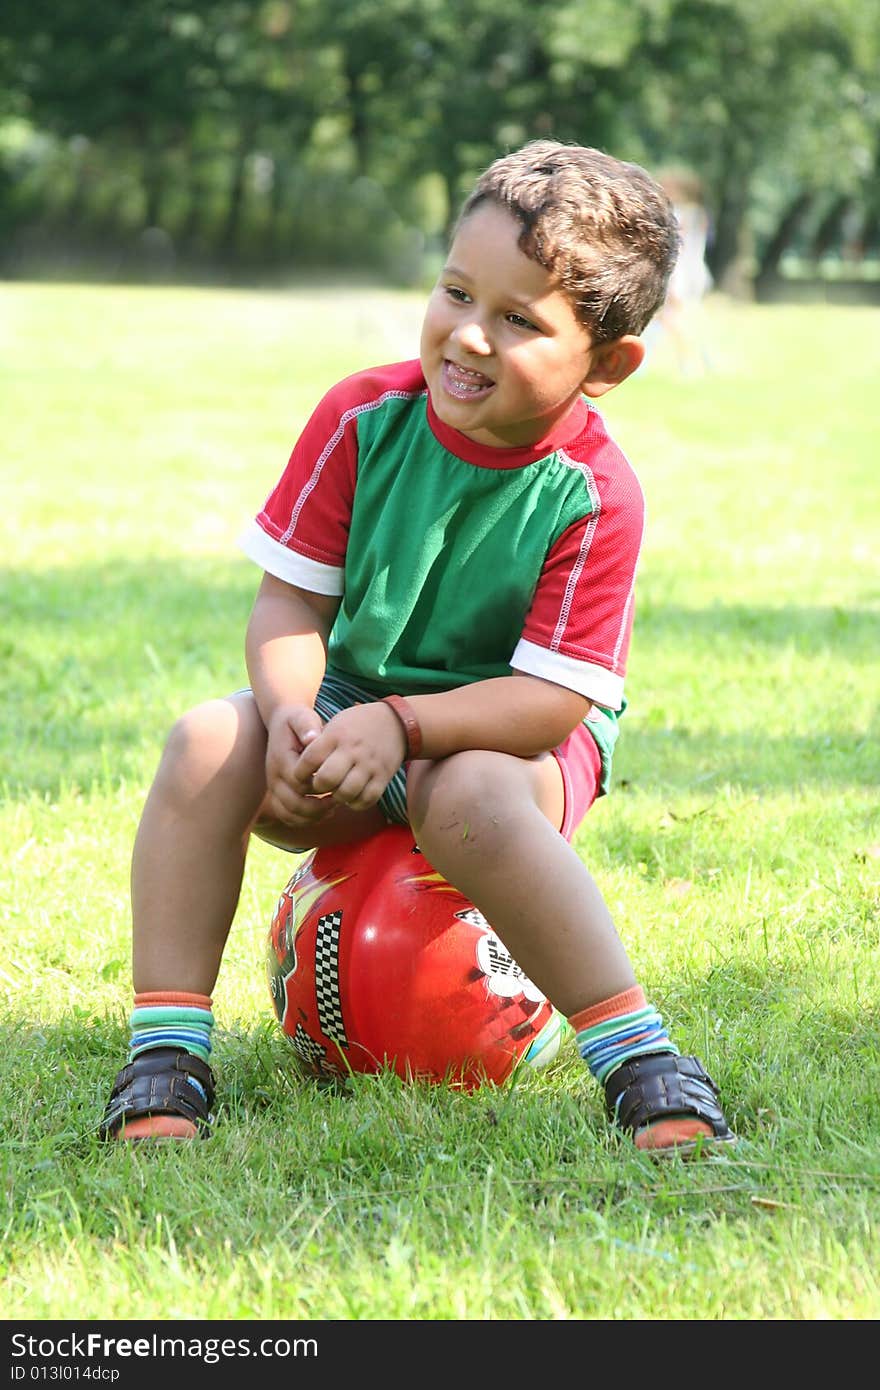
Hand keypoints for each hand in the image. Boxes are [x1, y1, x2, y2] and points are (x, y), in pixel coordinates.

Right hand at [264, 703, 336, 825]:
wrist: (281, 723)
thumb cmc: (296, 720)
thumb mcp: (302, 716)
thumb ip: (307, 726)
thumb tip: (312, 738)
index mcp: (281, 760)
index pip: (299, 782)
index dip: (319, 787)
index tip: (338, 783)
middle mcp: (273, 776)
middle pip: (293, 803)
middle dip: (317, 806)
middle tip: (338, 801)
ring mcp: (273, 787)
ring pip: (288, 813)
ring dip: (312, 816)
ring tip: (332, 808)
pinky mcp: (277, 793)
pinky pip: (287, 815)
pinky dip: (304, 819)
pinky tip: (324, 812)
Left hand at [291, 701, 407, 811]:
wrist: (396, 722)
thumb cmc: (357, 725)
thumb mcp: (336, 724)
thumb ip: (318, 743)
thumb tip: (300, 766)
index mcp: (336, 736)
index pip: (310, 759)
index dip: (300, 773)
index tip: (301, 776)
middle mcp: (352, 750)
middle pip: (327, 779)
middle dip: (318, 787)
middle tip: (320, 785)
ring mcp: (369, 764)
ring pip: (347, 793)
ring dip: (338, 797)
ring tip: (336, 791)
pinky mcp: (383, 776)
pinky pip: (367, 799)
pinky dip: (356, 803)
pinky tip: (352, 796)